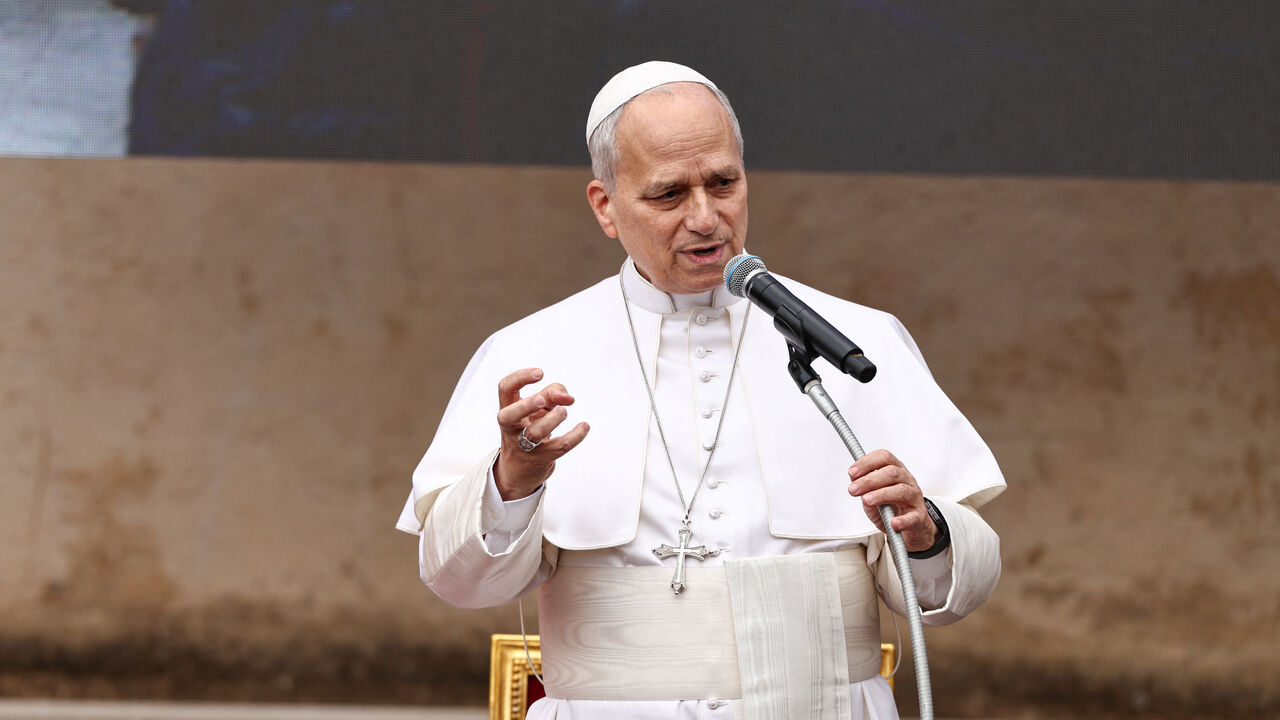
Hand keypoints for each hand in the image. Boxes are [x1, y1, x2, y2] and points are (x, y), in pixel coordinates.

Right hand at [494, 368, 589, 500]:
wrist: (520, 470)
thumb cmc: (530, 428)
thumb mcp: (538, 409)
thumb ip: (553, 394)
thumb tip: (568, 398)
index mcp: (508, 409)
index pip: (505, 388)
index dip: (520, 378)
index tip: (541, 373)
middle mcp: (511, 428)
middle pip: (508, 416)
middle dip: (527, 406)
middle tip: (543, 400)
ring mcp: (523, 446)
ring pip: (534, 433)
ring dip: (552, 419)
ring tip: (564, 411)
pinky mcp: (540, 459)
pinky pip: (558, 447)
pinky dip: (575, 435)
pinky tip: (584, 426)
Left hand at [847, 450, 936, 551]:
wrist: (909, 527)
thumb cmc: (891, 509)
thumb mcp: (873, 496)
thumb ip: (864, 490)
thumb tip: (855, 483)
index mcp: (896, 471)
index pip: (884, 458)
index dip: (867, 462)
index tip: (852, 472)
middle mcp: (907, 480)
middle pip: (891, 472)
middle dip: (869, 480)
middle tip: (853, 489)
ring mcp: (915, 497)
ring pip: (901, 491)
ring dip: (881, 495)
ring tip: (867, 500)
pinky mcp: (919, 516)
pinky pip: (912, 517)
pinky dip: (902, 520)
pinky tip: (893, 522)